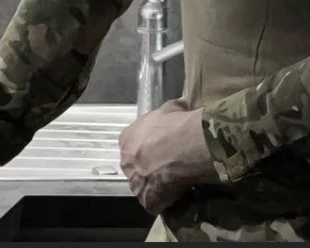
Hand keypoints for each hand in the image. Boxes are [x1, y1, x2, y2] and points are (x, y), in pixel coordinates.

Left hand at [119, 100, 216, 214]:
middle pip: (135, 165)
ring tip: (176, 177)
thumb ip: (168, 111)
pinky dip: (166, 199)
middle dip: (149, 164)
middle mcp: (125, 162)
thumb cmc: (174, 124)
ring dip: (156, 183)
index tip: (160, 144)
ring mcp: (134, 184)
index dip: (147, 144)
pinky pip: (156, 202)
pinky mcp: (147, 201)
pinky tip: (178, 191)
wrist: (184, 145)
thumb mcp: (171, 108)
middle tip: (168, 161)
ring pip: (144, 185)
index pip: (131, 143)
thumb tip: (178, 108)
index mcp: (127, 139)